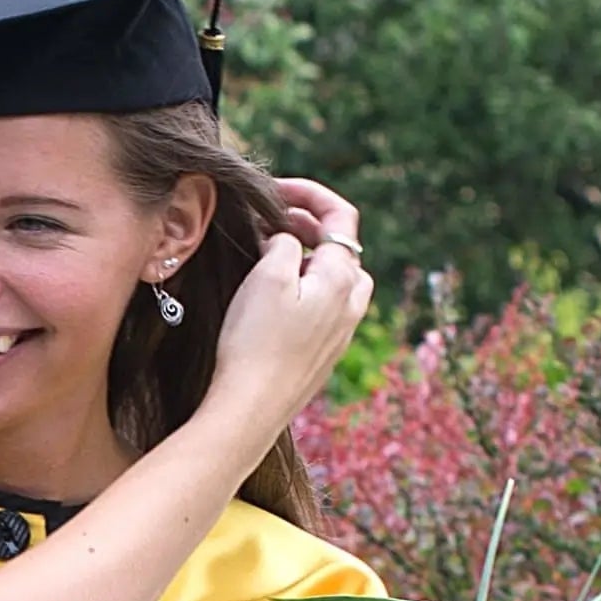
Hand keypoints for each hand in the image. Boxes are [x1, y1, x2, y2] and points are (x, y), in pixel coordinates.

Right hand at [201, 176, 373, 458]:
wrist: (249, 410)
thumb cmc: (255, 343)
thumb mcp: (268, 275)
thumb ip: (285, 242)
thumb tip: (288, 239)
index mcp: (341, 278)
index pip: (342, 216)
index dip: (310, 194)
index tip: (275, 190)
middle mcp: (350, 305)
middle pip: (342, 248)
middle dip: (309, 228)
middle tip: (269, 224)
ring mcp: (340, 334)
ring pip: (333, 280)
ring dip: (307, 262)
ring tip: (270, 261)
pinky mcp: (323, 357)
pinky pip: (322, 310)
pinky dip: (303, 291)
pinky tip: (273, 303)